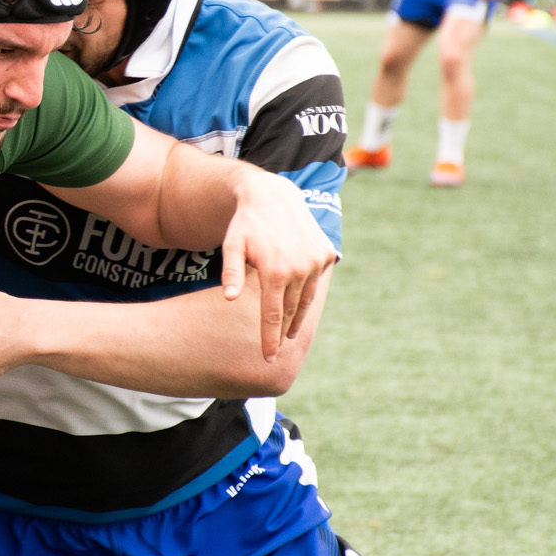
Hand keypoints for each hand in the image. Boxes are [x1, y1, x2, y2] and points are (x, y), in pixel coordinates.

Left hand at [220, 165, 336, 357]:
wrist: (273, 196)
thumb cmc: (246, 224)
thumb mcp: (232, 246)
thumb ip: (231, 273)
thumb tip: (230, 298)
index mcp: (275, 271)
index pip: (272, 316)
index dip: (269, 340)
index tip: (268, 359)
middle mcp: (300, 269)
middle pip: (289, 311)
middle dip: (281, 332)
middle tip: (275, 351)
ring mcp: (316, 261)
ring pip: (305, 300)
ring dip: (297, 317)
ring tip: (289, 333)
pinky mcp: (325, 254)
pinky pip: (316, 281)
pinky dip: (307, 293)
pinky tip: (299, 304)